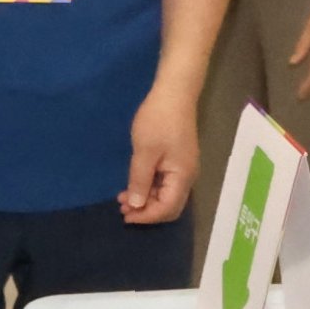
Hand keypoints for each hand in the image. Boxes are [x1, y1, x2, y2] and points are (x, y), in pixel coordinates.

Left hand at [122, 86, 196, 223]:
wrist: (174, 92)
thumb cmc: (158, 121)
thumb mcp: (144, 152)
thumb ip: (140, 180)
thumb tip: (136, 206)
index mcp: (182, 177)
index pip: (167, 209)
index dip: (146, 216)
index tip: (125, 215)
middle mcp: (187, 177)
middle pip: (169, 206)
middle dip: (147, 211)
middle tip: (122, 208)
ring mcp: (183, 168)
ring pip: (166, 195)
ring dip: (146, 199)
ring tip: (123, 197)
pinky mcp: (177, 160)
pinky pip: (165, 183)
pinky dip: (150, 187)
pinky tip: (134, 183)